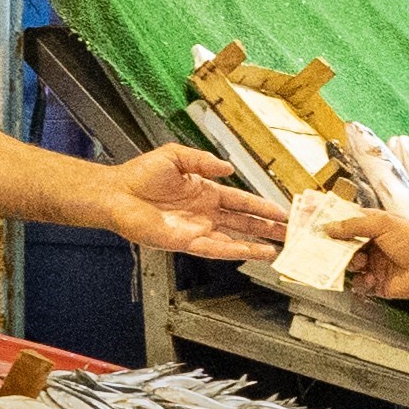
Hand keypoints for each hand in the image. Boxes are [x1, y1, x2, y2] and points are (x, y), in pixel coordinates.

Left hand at [94, 145, 285, 260]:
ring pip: (235, 239)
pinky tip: (254, 253)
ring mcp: (198, 229)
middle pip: (244, 222)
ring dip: (257, 244)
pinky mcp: (187, 243)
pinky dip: (237, 251)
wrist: (117, 193)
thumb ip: (204, 161)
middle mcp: (205, 213)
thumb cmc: (141, 174)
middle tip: (290, 233)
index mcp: (206, 192)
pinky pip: (217, 249)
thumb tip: (229, 168)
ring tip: (279, 248)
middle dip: (268, 228)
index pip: (241, 201)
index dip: (262, 206)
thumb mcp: (176, 156)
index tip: (282, 211)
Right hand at [326, 203, 408, 300]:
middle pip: (345, 245)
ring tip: (360, 262)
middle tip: (324, 248)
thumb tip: (329, 227)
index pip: (350, 222)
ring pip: (350, 266)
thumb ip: (354, 225)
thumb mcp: (383, 225)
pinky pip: (360, 284)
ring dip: (351, 264)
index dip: (334, 223)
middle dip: (336, 247)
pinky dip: (362, 282)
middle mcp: (374, 245)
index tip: (316, 224)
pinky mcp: (377, 284)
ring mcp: (375, 265)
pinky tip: (371, 278)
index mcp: (376, 226)